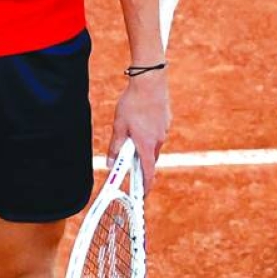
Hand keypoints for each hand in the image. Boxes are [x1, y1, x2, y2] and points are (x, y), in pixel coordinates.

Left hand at [107, 70, 170, 193]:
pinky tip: (140, 122)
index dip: (146, 186)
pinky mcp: (166, 121)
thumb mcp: (119, 126)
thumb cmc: (133, 104)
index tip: (142, 195)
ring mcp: (164, 130)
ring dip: (143, 147)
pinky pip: (156, 134)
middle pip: (149, 159)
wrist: (150, 82)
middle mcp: (158, 140)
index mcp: (146, 145)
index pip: (148, 172)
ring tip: (131, 135)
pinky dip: (148, 135)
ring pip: (153, 145)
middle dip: (140, 164)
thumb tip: (110, 163)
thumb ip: (115, 146)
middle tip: (128, 163)